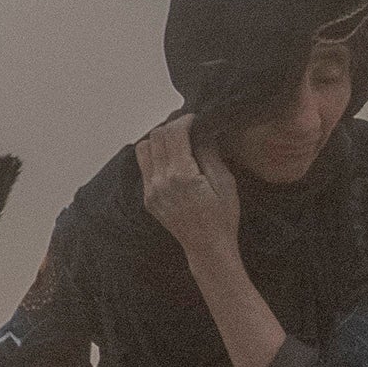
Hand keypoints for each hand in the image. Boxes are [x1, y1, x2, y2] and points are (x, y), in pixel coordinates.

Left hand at [134, 115, 240, 255]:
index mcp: (180, 176)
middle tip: (188, 127)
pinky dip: (154, 156)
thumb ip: (209, 153)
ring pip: (143, 150)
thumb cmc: (222, 216)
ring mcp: (150, 191)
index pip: (173, 133)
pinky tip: (171, 159)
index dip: (185, 119)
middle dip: (171, 126)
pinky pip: (144, 167)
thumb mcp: (224, 181)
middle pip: (155, 137)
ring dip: (159, 140)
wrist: (207, 247)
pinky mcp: (148, 199)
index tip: (196, 118)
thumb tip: (201, 130)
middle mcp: (160, 182)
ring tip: (177, 141)